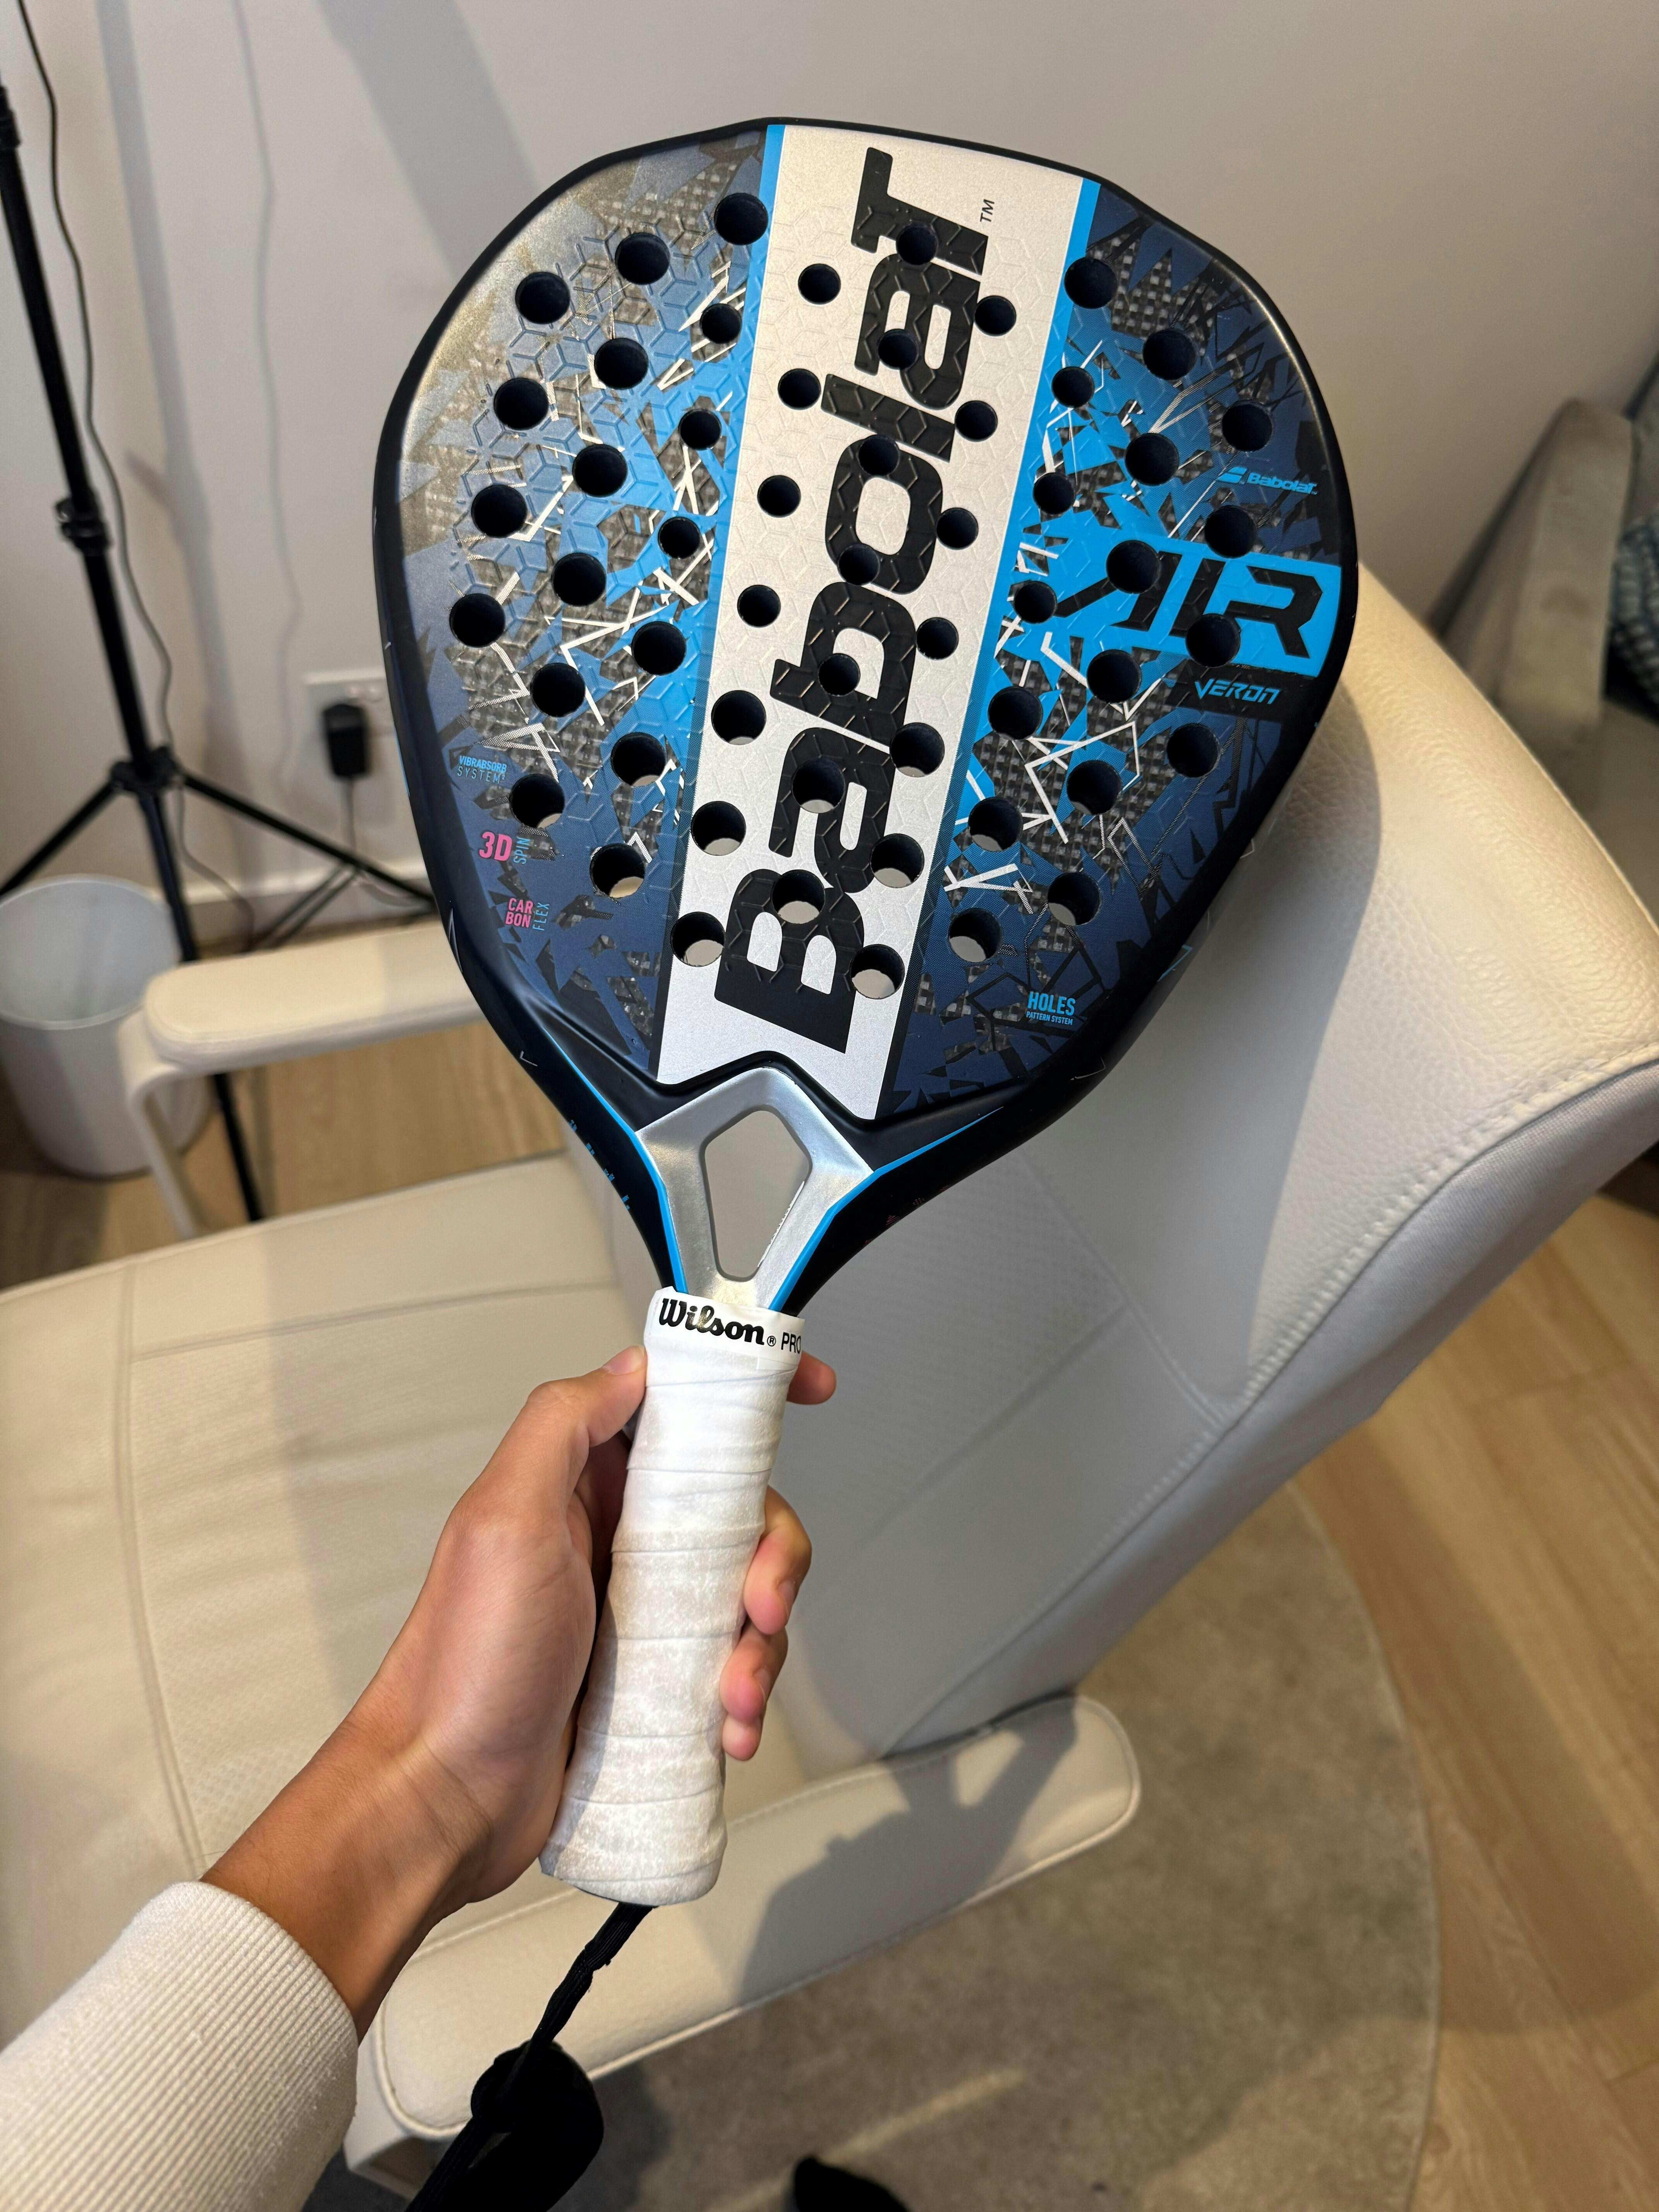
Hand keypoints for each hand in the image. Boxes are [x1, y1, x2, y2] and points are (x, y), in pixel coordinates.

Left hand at [205, 1342, 830, 2030]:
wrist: (449, 1798)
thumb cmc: (464, 1663)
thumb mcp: (503, 1517)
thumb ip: (563, 1423)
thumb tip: (633, 1364)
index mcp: (582, 1485)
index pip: (678, 1413)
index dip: (748, 1395)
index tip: (813, 1390)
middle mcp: (615, 1539)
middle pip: (739, 1509)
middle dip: (771, 1556)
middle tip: (760, 1603)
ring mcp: (639, 1611)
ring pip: (746, 1592)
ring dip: (760, 1643)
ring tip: (732, 1695)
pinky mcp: (655, 1679)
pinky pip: (732, 1666)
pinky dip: (745, 1695)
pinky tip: (727, 1727)